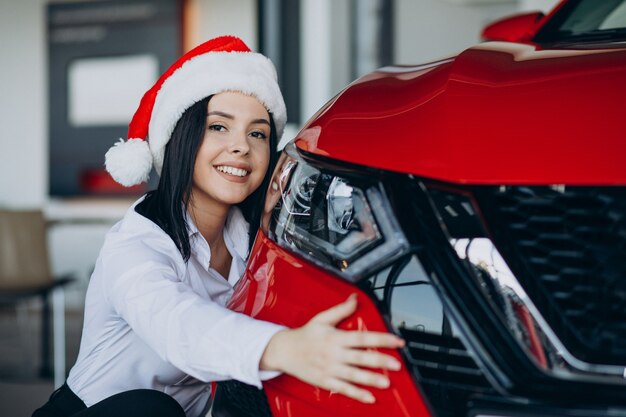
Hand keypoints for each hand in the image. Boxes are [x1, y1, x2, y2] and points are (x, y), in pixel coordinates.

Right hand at [260, 294, 404, 403]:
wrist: (283, 350)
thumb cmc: (304, 335)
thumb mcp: (322, 319)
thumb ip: (341, 310)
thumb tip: (355, 298)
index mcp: (335, 337)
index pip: (362, 338)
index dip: (381, 339)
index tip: (397, 341)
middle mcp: (333, 354)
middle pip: (360, 358)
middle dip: (379, 361)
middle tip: (397, 364)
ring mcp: (329, 369)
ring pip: (353, 375)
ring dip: (370, 379)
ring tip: (387, 382)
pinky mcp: (324, 381)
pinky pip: (343, 389)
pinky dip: (356, 394)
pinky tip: (369, 398)